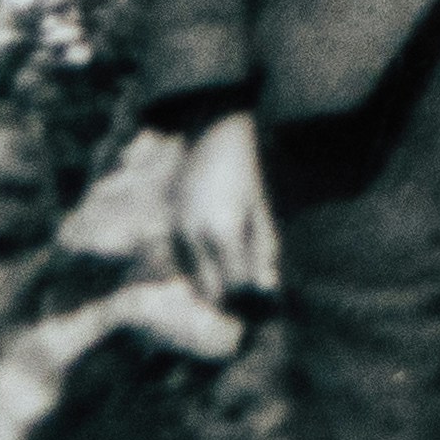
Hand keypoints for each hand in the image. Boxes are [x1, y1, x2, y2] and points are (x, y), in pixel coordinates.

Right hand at [171, 112, 280, 306]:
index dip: (251, 300)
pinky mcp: (170, 225)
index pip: (237, 283)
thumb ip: (265, 248)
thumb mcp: (262, 207)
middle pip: (211, 290)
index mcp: (223, 230)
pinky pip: (184, 264)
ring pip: (194, 281)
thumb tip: (269, 288)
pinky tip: (218, 266)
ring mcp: (178, 231)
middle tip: (250, 304)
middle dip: (232, 301)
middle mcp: (195, 236)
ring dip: (215, 288)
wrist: (211, 131)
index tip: (264, 307)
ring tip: (236, 286)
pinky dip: (200, 272)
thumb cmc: (246, 168)